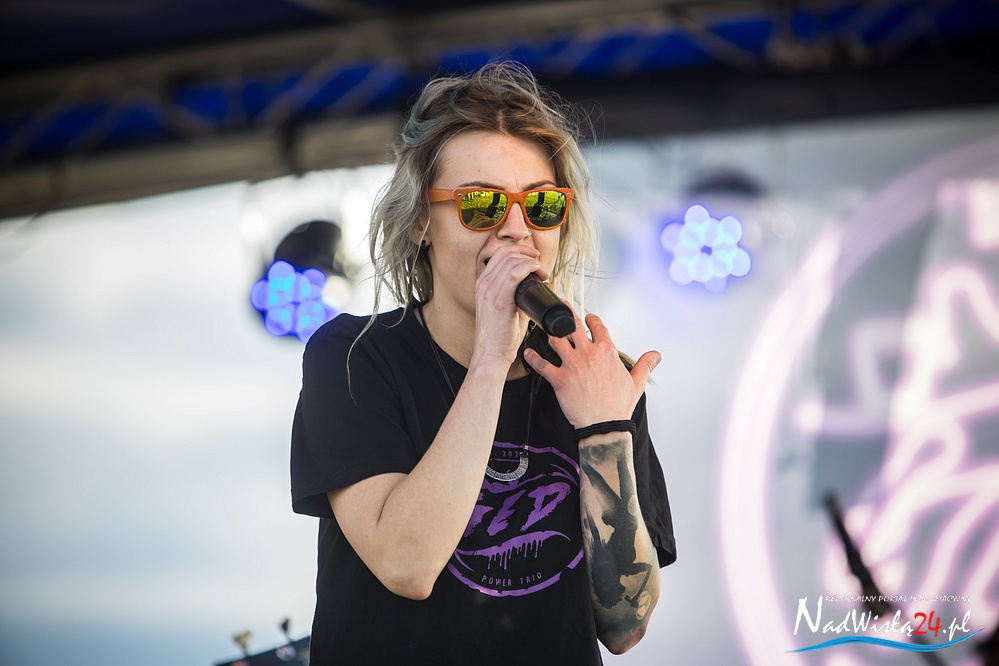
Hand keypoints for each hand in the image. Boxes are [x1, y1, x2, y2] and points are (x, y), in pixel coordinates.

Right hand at [471, 245, 548, 369]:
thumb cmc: (501, 337)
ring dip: (531, 262)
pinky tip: (538, 272)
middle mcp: (483, 284)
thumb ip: (524, 296)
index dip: (519, 251)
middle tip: (541, 265)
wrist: (491, 355)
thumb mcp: (510, 310)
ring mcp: (489, 291)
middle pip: (506, 254)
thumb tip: (547, 286)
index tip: (534, 257)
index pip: (500, 255)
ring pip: (511, 261)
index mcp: (483, 284)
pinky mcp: (498, 301)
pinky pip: (513, 274)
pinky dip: (529, 268)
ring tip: (542, 272)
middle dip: (527, 254)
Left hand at [523, 306, 660, 428]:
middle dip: (565, 312)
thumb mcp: (637, 382)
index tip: (588, 317)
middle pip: (572, 326)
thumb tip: (657, 355)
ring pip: (556, 339)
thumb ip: (646, 365)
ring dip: (547, 328)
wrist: (604, 425)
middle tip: (559, 304)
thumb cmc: (619, 406)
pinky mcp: (559, 379)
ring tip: (541, 319)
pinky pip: (542, 365)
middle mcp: (588, 354)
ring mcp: (572, 365)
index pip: (598, 327)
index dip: (592, 320)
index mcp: (606, 352)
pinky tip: (527, 352)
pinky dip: (532, 358)